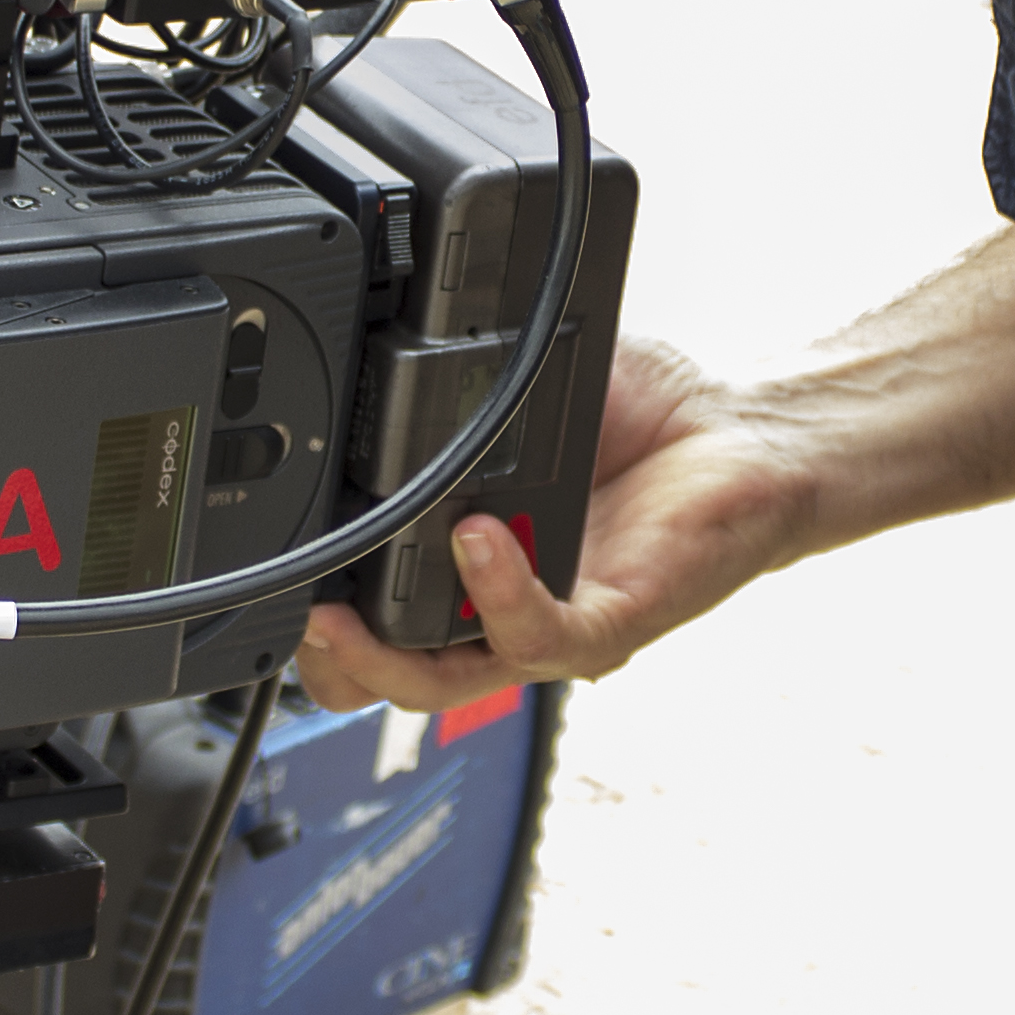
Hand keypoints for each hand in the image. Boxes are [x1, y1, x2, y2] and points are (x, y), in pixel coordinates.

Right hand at [289, 335, 810, 712]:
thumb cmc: (648, 423)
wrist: (746, 435)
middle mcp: (504, 609)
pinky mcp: (611, 621)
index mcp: (471, 565)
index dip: (316, 616)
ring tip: (341, 613)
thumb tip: (388, 334)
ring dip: (384, 654)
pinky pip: (540, 632)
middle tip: (290, 621)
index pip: (376, 615)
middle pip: (391, 674)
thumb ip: (457, 391)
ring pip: (447, 680)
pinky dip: (496, 594)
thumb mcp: (526, 394)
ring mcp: (554, 624)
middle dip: (327, 665)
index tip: (268, 575)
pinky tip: (473, 542)